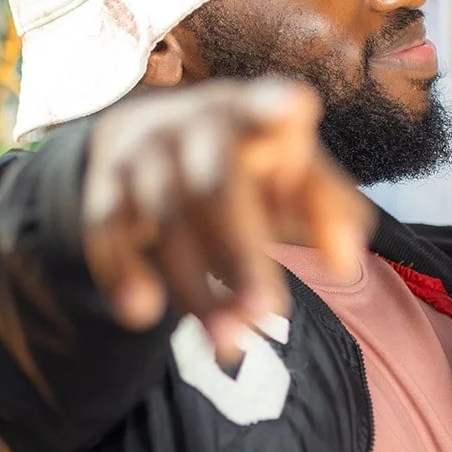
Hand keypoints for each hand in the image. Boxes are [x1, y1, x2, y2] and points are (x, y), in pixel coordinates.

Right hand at [81, 78, 370, 357]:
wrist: (148, 132)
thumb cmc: (246, 162)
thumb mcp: (292, 174)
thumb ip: (329, 210)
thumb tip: (346, 262)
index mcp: (251, 113)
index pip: (264, 106)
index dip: (274, 107)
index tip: (290, 108)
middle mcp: (192, 126)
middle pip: (215, 188)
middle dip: (239, 255)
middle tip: (265, 316)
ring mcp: (143, 154)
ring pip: (164, 219)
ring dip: (194, 286)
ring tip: (227, 345)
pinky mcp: (105, 186)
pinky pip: (106, 229)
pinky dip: (121, 271)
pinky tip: (142, 314)